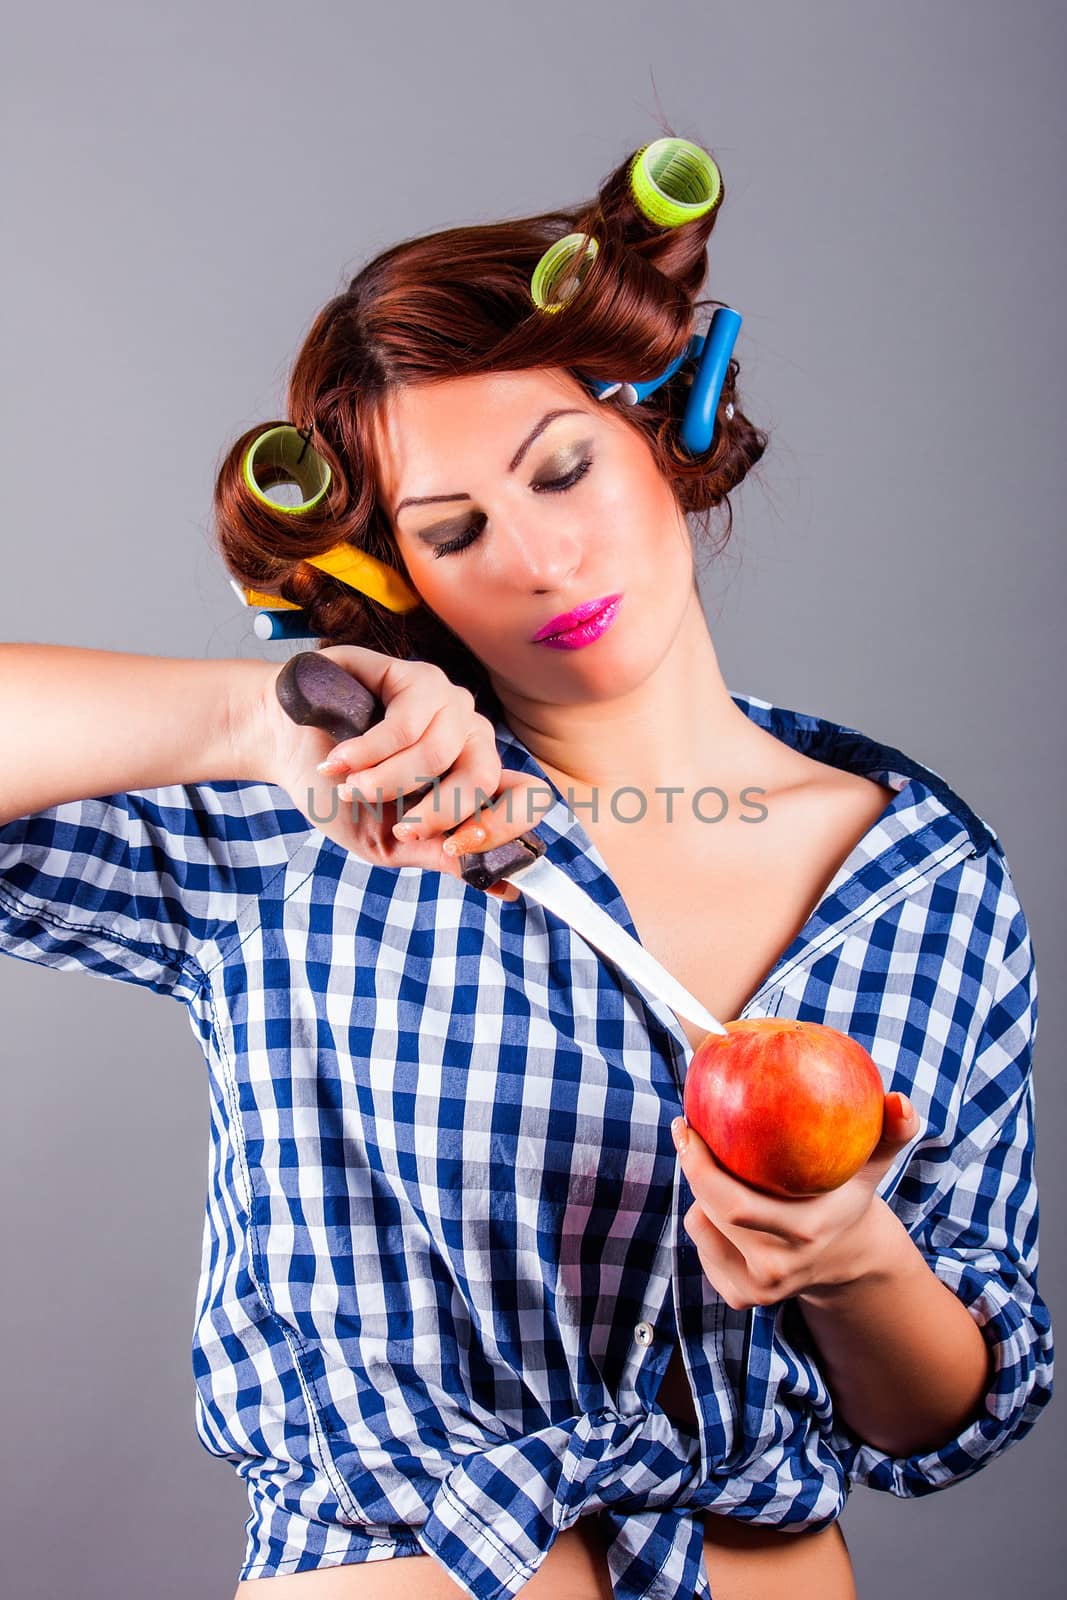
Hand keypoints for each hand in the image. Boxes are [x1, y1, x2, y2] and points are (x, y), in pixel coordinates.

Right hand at [251, 645, 549, 900]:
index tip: (456, 849)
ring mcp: (448, 704)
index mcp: (472, 780)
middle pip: (486, 777)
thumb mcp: (389, 841)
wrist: (285, 747)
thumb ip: (441, 855)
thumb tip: (505, 888)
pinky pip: (405, 724)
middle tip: (396, 825)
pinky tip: (339, 759)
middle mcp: (470, 739)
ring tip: (349, 786)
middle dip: (436, 811)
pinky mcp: (418, 677)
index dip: (505, 827)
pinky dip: (366, 753)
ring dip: (384, 782)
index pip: (527, 797)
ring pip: (439, 752)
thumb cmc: (337, 794)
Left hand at [673, 1093, 921, 1308]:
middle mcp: (777, 1269)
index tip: (687, 1123)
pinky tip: (718, 1200)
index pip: (736, 1205)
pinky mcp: (738, 1297)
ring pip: (700, 1224)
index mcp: (805, 1233)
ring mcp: (756, 1289)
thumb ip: (892, 1132)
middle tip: (687, 1130)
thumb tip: (900, 1100)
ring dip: (701, 1192)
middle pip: (710, 1213)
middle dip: (692, 1167)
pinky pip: (701, 1244)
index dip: (700, 1164)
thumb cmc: (848, 1194)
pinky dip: (705, 1218)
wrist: (847, 1258)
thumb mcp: (872, 1164)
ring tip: (713, 1164)